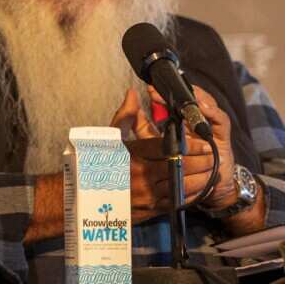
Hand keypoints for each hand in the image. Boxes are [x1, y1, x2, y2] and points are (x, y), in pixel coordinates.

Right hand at [110, 87, 237, 220]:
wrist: (89, 197)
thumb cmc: (100, 163)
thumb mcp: (110, 138)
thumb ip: (125, 116)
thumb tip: (133, 93)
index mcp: (132, 155)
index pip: (167, 148)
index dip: (189, 146)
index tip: (203, 143)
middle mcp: (141, 175)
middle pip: (179, 167)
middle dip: (201, 162)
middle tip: (213, 156)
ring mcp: (147, 194)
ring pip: (182, 185)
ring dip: (201, 179)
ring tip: (212, 171)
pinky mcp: (152, 210)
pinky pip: (178, 202)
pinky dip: (192, 195)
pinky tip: (200, 188)